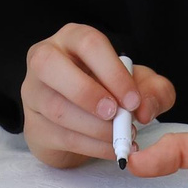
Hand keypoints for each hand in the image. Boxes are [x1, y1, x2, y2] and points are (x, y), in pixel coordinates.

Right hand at [20, 23, 175, 168]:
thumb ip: (154, 90)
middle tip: (115, 114)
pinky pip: (60, 137)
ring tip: (121, 136)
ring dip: (95, 128)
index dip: (112, 72)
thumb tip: (143, 109)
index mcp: (72, 39)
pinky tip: (112, 148)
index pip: (88, 44)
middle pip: (49, 64)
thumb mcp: (141, 85)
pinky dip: (92, 147)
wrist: (86, 123)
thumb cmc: (112, 91)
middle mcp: (45, 59)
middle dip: (86, 92)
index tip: (133, 100)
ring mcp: (33, 93)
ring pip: (55, 107)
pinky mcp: (34, 126)